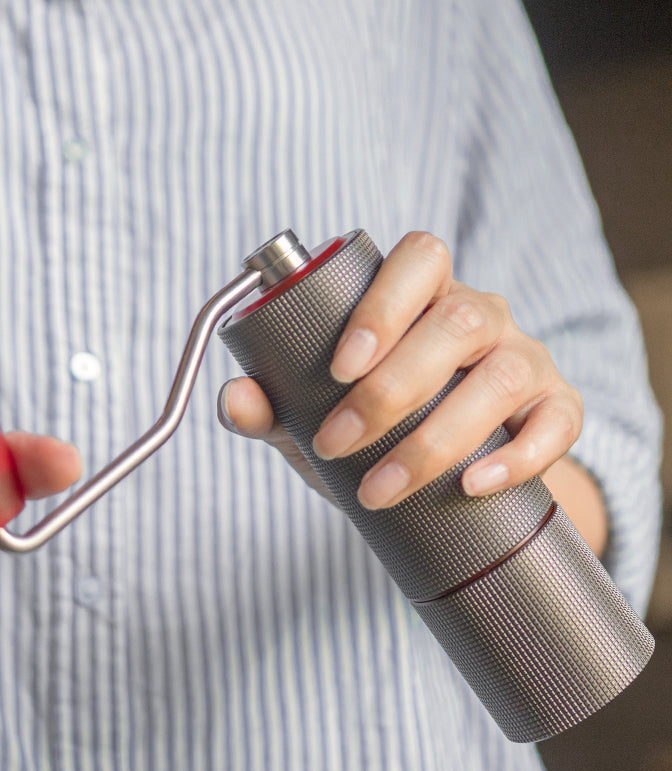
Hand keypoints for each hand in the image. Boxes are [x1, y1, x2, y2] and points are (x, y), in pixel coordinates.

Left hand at [218, 231, 583, 511]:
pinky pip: (557, 422)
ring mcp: (524, 358)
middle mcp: (480, 315)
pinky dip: (518, 456)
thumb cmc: (379, 422)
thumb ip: (277, 401)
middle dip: (389, 391)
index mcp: (423, 295)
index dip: (382, 304)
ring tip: (379, 489)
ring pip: (500, 377)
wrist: (447, 467)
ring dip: (435, 439)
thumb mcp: (320, 409)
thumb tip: (234, 399)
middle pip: (455, 324)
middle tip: (335, 444)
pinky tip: (471, 485)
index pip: (420, 258)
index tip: (338, 366)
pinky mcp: (557, 407)